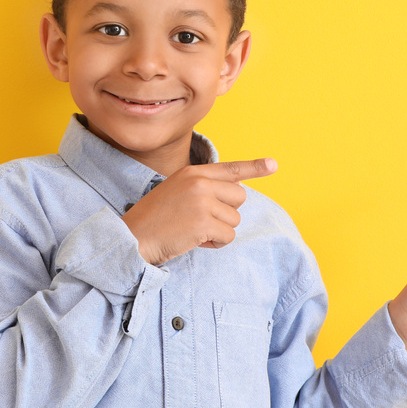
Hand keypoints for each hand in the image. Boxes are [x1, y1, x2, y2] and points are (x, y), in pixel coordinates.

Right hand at [121, 158, 277, 265]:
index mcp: (192, 172)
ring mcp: (202, 201)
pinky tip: (194, 240)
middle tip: (202, 220)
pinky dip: (215, 242)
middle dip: (227, 213)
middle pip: (240, 197)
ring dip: (219, 230)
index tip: (273, 165)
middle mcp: (199, 182)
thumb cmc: (154, 219)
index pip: (230, 168)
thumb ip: (202, 188)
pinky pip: (228, 236)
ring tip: (192, 230)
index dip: (254, 167)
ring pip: (235, 219)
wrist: (133, 238)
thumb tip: (236, 192)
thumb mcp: (176, 192)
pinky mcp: (204, 222)